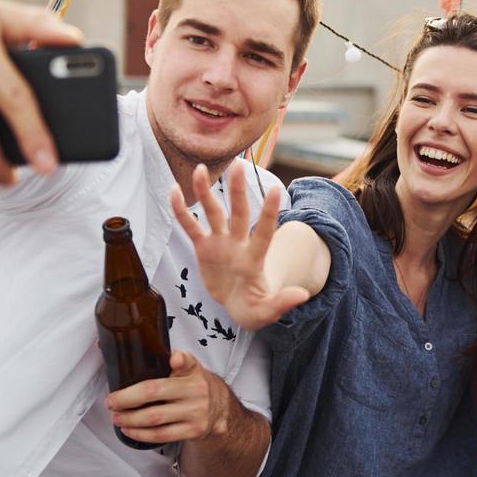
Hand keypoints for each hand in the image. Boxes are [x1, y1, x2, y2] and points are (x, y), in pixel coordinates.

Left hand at [107, 351, 231, 444]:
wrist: (220, 409)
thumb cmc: (194, 386)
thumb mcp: (189, 368)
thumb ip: (168, 359)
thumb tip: (131, 347)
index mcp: (193, 371)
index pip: (188, 362)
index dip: (181, 360)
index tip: (174, 359)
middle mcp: (197, 390)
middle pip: (155, 393)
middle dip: (127, 399)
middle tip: (111, 402)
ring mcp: (196, 412)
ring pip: (155, 418)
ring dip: (129, 419)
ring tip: (116, 417)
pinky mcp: (193, 430)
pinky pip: (161, 435)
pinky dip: (140, 434)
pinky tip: (129, 429)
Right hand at [170, 163, 311, 329]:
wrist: (238, 305)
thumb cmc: (254, 308)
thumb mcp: (267, 311)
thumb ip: (281, 303)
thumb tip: (303, 296)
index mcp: (255, 259)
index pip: (264, 233)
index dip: (268, 213)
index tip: (276, 190)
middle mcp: (238, 244)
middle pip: (239, 214)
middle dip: (238, 192)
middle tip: (238, 166)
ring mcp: (220, 243)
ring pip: (213, 213)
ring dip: (206, 192)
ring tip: (200, 169)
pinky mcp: (203, 247)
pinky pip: (190, 226)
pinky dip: (181, 211)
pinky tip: (174, 191)